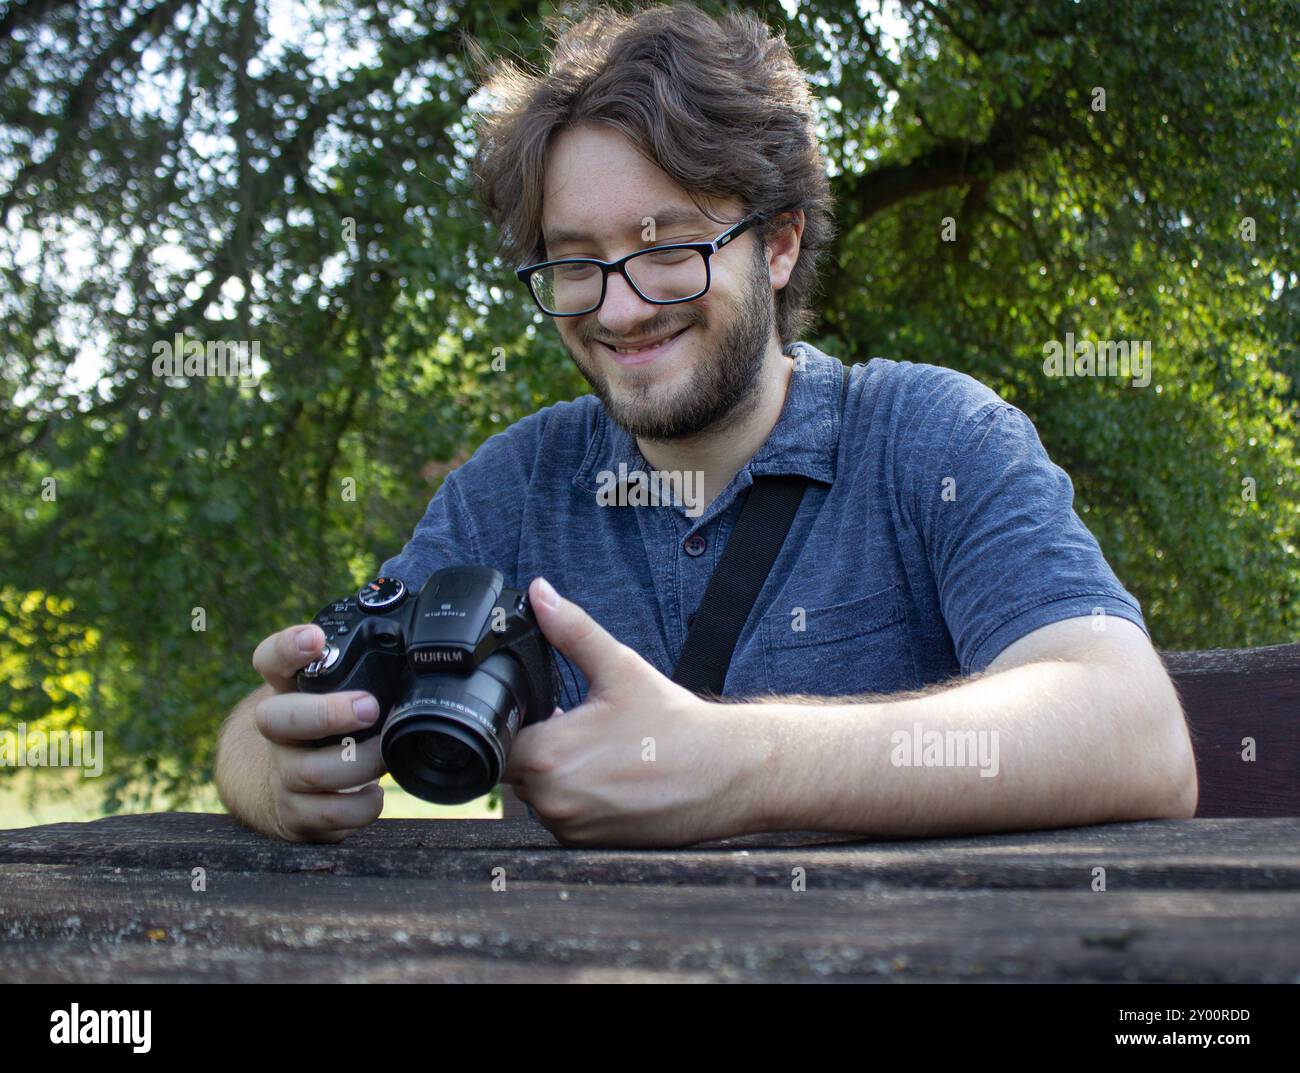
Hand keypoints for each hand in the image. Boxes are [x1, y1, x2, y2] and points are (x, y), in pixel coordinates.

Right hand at [248, 624, 386, 841]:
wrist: (283, 785)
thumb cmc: (326, 729)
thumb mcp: (336, 695)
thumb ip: (365, 673)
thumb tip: (424, 656)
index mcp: (288, 690)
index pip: (272, 660)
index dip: (288, 647)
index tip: (315, 638)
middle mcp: (277, 731)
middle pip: (278, 718)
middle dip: (327, 712)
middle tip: (369, 707)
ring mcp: (282, 773)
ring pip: (311, 770)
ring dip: (360, 762)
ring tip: (387, 753)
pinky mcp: (294, 812)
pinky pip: (327, 814)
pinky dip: (359, 807)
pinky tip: (374, 794)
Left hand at [502, 577, 765, 846]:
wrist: (727, 773)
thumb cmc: (674, 723)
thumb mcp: (620, 667)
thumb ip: (572, 629)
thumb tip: (540, 594)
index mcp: (548, 754)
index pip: (502, 740)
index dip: (524, 723)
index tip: (555, 713)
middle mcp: (552, 800)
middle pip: (519, 770)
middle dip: (544, 748)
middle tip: (588, 730)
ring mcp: (571, 828)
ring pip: (542, 796)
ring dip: (560, 777)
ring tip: (606, 754)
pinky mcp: (590, 846)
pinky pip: (565, 820)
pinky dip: (580, 801)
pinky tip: (615, 780)